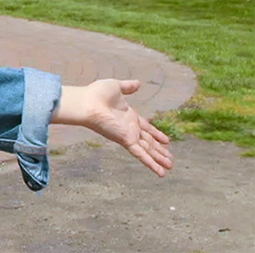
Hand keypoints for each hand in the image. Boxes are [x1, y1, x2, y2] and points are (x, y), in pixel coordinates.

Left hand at [55, 80, 173, 176]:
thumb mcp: (116, 86)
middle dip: (159, 150)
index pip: (146, 127)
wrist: (86, 102)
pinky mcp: (125, 141)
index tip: (166, 141)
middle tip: (170, 158)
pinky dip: (151, 164)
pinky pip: (141, 154)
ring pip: (148, 150)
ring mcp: (128, 135)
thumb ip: (128, 86)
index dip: (156, 134)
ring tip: (170, 167)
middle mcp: (129, 127)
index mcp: (129, 116)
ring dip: (159, 158)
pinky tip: (160, 172)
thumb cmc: (97, 93)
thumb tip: (138, 83)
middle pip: (148, 141)